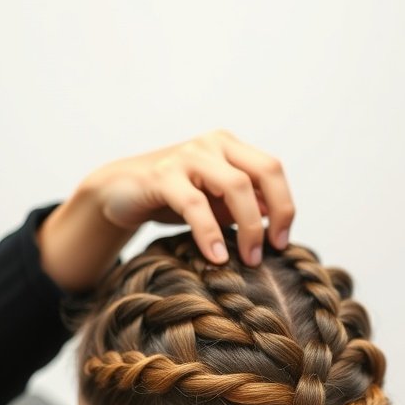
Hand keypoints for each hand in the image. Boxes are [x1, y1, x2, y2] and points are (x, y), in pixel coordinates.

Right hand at [36, 130, 294, 290]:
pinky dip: (210, 233)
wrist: (120, 192)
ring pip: (236, 185)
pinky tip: (215, 257)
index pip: (272, 170)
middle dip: (275, 214)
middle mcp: (213, 144)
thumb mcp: (215, 203)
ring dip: (248, 226)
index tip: (281, 242)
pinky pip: (195, 205)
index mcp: (230, 148)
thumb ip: (244, 206)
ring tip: (248, 260)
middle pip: (264, 172)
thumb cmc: (173, 200)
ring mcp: (188, 156)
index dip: (285, 206)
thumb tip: (276, 218)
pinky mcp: (162, 175)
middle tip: (268, 253)